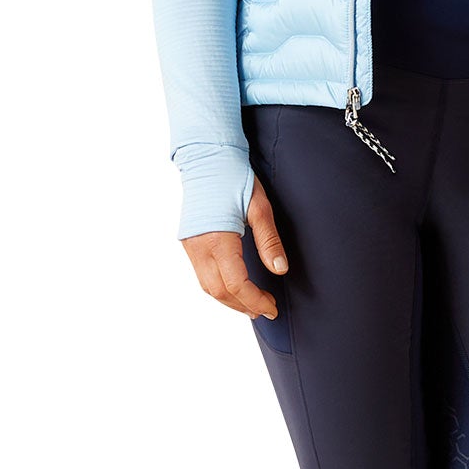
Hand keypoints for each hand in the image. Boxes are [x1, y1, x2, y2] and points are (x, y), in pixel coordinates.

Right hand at [181, 175, 291, 317]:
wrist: (206, 158)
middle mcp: (199, 247)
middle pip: (219, 292)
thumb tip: (280, 269)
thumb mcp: (259, 207)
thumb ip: (269, 241)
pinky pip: (201, 275)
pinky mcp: (189, 242)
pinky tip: (233, 288)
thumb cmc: (234, 178)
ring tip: (252, 305)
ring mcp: (190, 246)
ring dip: (230, 300)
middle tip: (266, 310)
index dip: (255, 300)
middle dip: (243, 305)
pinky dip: (218, 288)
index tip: (272, 307)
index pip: (235, 284)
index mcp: (218, 240)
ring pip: (207, 287)